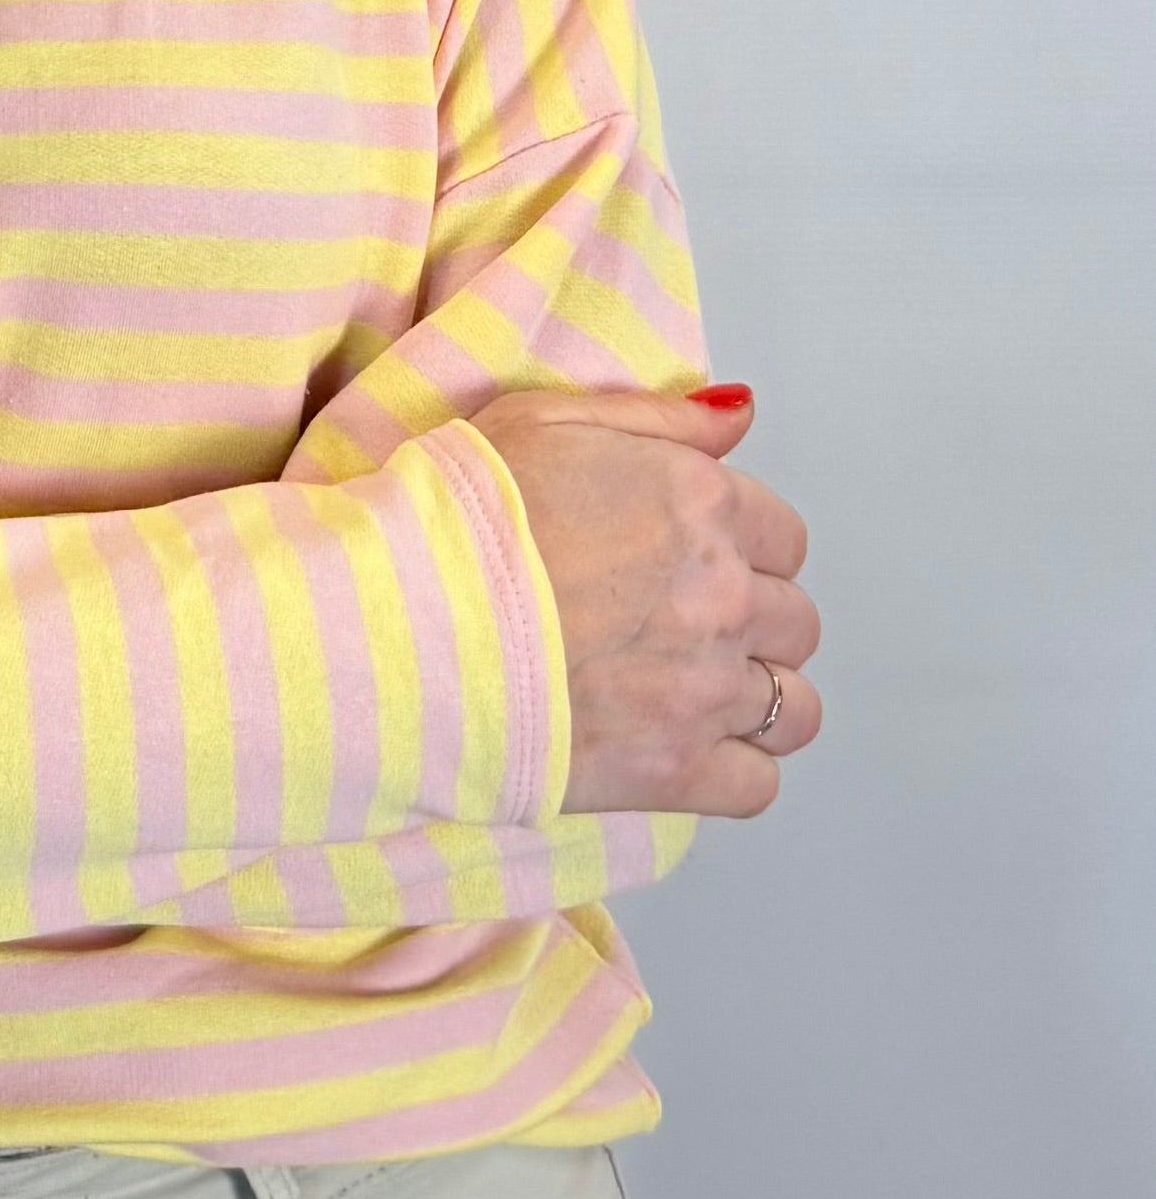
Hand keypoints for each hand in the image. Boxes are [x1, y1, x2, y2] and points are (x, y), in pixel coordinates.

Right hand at [466, 383, 821, 818]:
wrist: (404, 618)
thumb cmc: (458, 515)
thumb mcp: (543, 419)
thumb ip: (658, 417)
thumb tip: (739, 415)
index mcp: (701, 505)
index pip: (782, 536)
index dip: (737, 548)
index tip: (684, 562)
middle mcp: (723, 596)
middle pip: (793, 622)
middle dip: (748, 623)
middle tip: (673, 625)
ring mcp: (705, 688)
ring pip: (794, 707)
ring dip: (754, 699)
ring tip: (688, 693)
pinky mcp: (675, 768)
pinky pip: (758, 783)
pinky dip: (734, 771)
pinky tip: (684, 748)